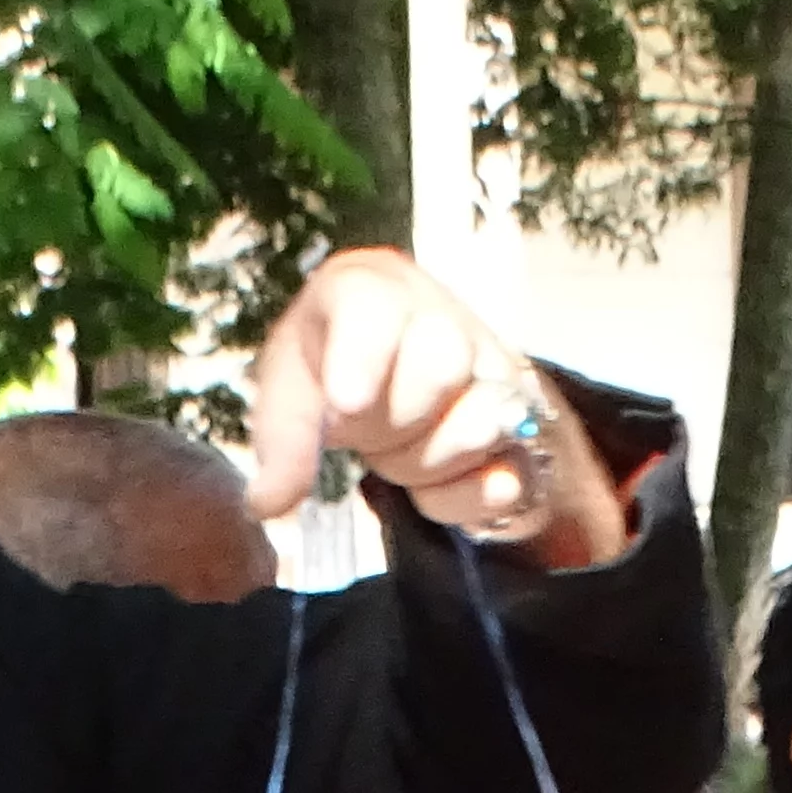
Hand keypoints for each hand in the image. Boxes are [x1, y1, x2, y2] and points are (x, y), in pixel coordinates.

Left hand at [240, 251, 626, 564]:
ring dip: (425, 463)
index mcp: (370, 287)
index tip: (345, 404)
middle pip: (437, 368)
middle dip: (391, 425)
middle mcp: (442, 314)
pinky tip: (435, 479)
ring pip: (477, 425)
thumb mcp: (291, 395)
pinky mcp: (523, 421)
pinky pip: (504, 475)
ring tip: (400, 447)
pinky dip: (462, 497)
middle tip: (364, 432)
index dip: (363, 359)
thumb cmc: (332, 371)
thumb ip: (283, 443)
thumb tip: (268, 504)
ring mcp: (492, 366)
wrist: (397, 377)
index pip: (375, 310)